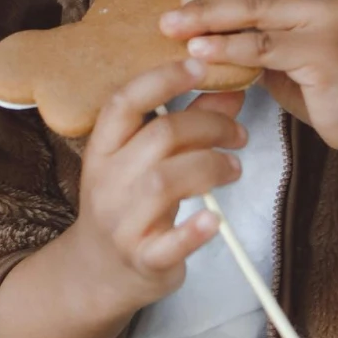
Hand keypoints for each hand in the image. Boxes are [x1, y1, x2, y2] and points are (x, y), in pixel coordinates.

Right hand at [64, 60, 245, 320]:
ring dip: (211, 167)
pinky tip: (214, 219)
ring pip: (165, 182)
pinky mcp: (143, 258)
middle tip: (238, 134)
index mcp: (103, 149)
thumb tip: (231, 88)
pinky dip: (195, 231)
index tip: (199, 66)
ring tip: (234, 169)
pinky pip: (169, 243)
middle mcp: (106, 181)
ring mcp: (121, 222)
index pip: (123, 102)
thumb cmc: (129, 205)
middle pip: (159, 137)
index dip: (162, 79)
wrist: (99, 272)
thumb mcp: (145, 161)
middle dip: (209, 127)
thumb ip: (187, 123)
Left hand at [160, 0, 337, 267]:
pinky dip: (226, 48)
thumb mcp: (295, 53)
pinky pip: (263, 46)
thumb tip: (205, 28)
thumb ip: (262, 34)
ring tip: (174, 33)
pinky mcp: (327, 51)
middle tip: (167, 18)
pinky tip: (201, 55)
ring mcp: (333, 18)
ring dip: (208, 21)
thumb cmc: (336, 92)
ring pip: (255, 9)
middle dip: (204, 1)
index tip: (186, 0)